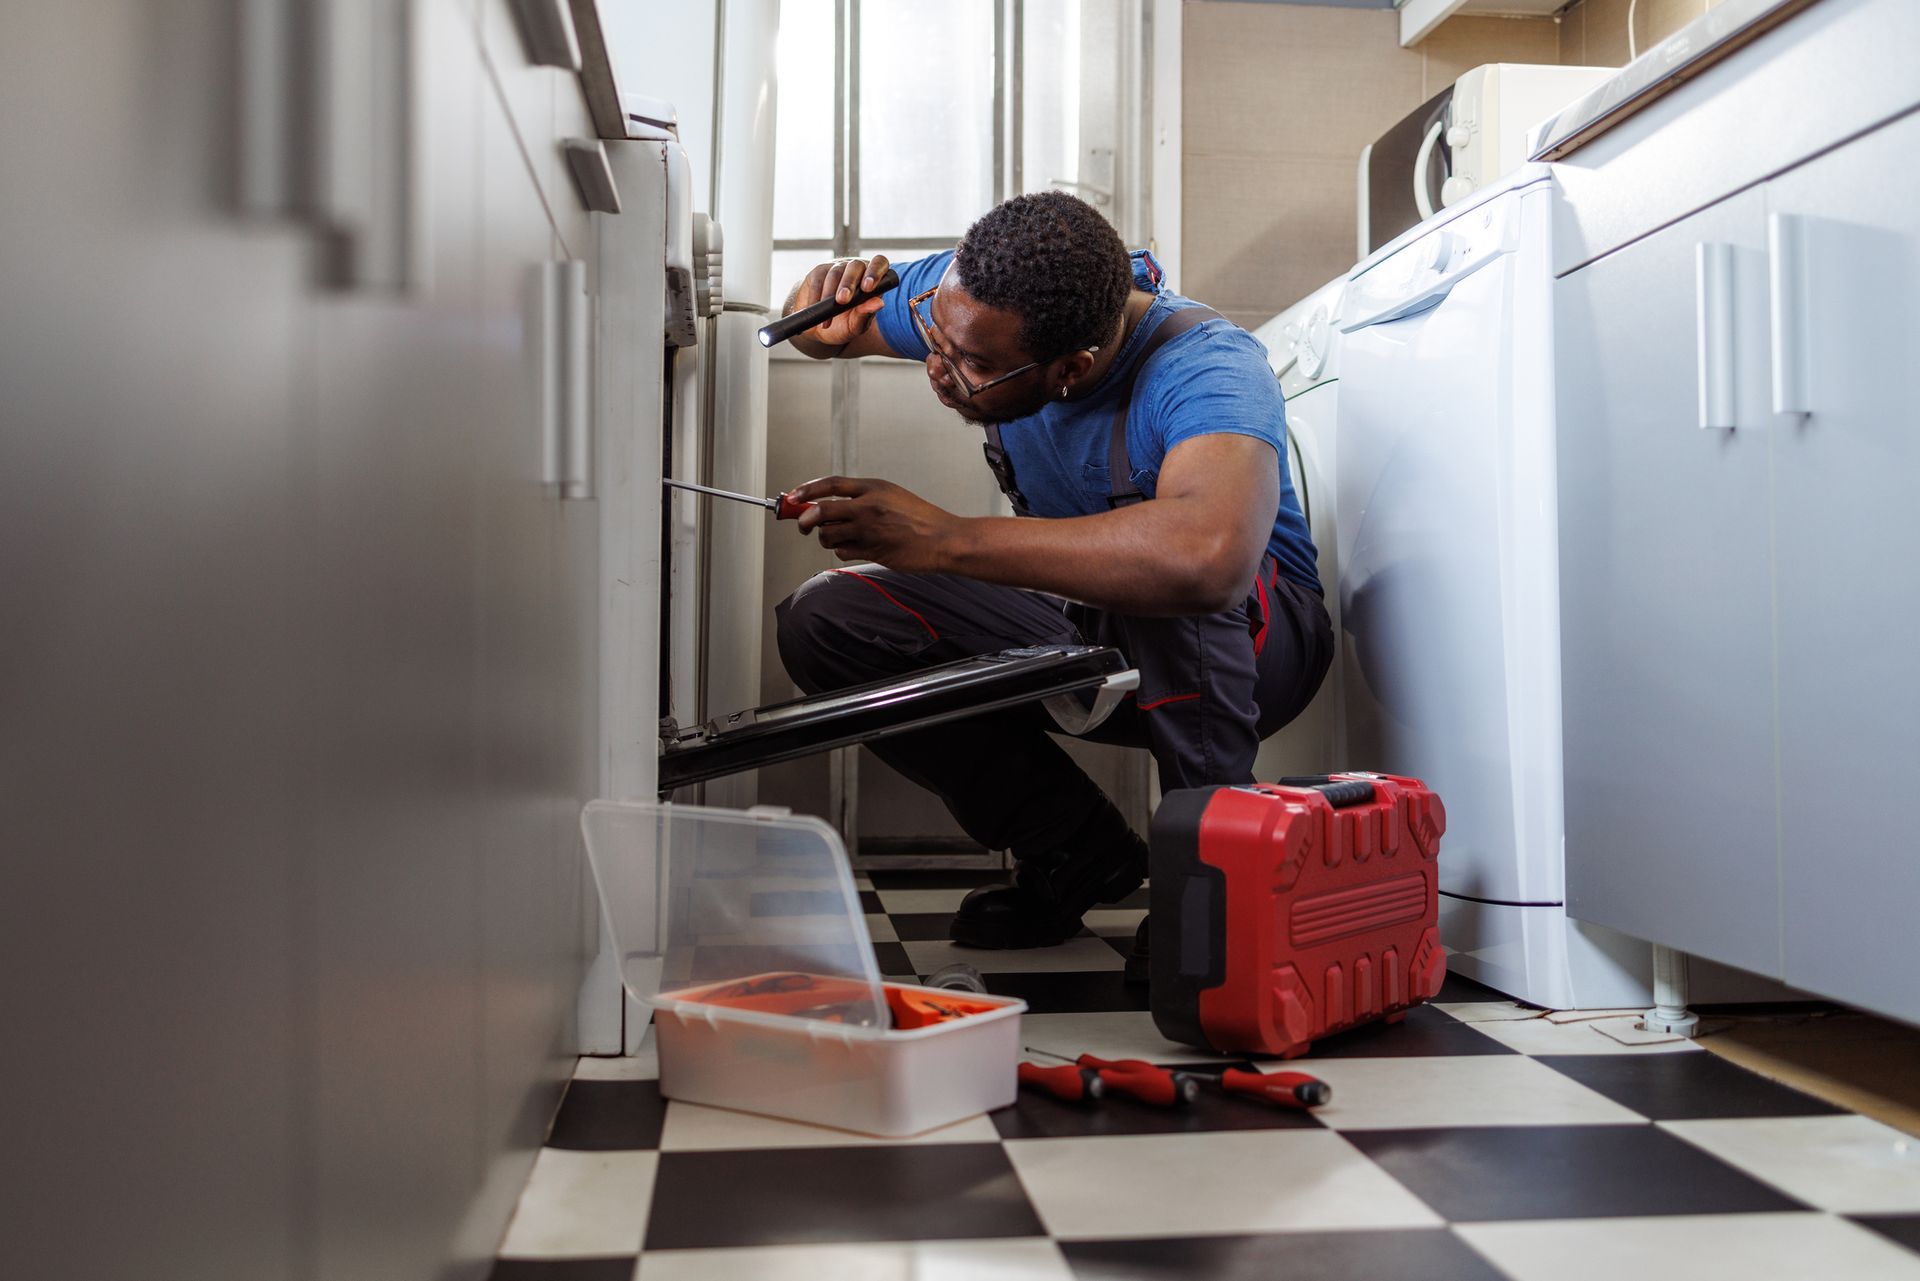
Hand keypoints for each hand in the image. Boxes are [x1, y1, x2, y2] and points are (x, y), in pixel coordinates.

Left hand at [789, 475, 960, 572]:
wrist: (944, 539)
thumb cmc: (921, 518)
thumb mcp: (891, 496)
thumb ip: (862, 498)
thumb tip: (828, 504)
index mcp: (873, 488)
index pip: (830, 484)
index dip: (806, 491)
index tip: (792, 497)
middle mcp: (868, 506)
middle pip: (821, 511)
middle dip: (804, 520)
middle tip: (802, 525)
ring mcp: (869, 530)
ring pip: (828, 534)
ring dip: (826, 538)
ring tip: (839, 537)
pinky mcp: (871, 550)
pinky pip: (842, 551)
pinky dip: (842, 550)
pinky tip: (857, 547)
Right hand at [790, 255, 892, 348]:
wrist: (819, 329)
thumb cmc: (844, 325)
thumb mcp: (856, 324)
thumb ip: (867, 314)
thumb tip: (879, 303)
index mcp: (873, 279)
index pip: (879, 263)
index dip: (875, 271)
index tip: (868, 287)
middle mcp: (857, 269)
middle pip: (855, 266)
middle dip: (849, 283)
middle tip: (843, 300)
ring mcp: (837, 268)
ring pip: (836, 272)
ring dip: (830, 292)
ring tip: (828, 312)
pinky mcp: (819, 271)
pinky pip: (818, 279)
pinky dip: (816, 295)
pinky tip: (815, 308)